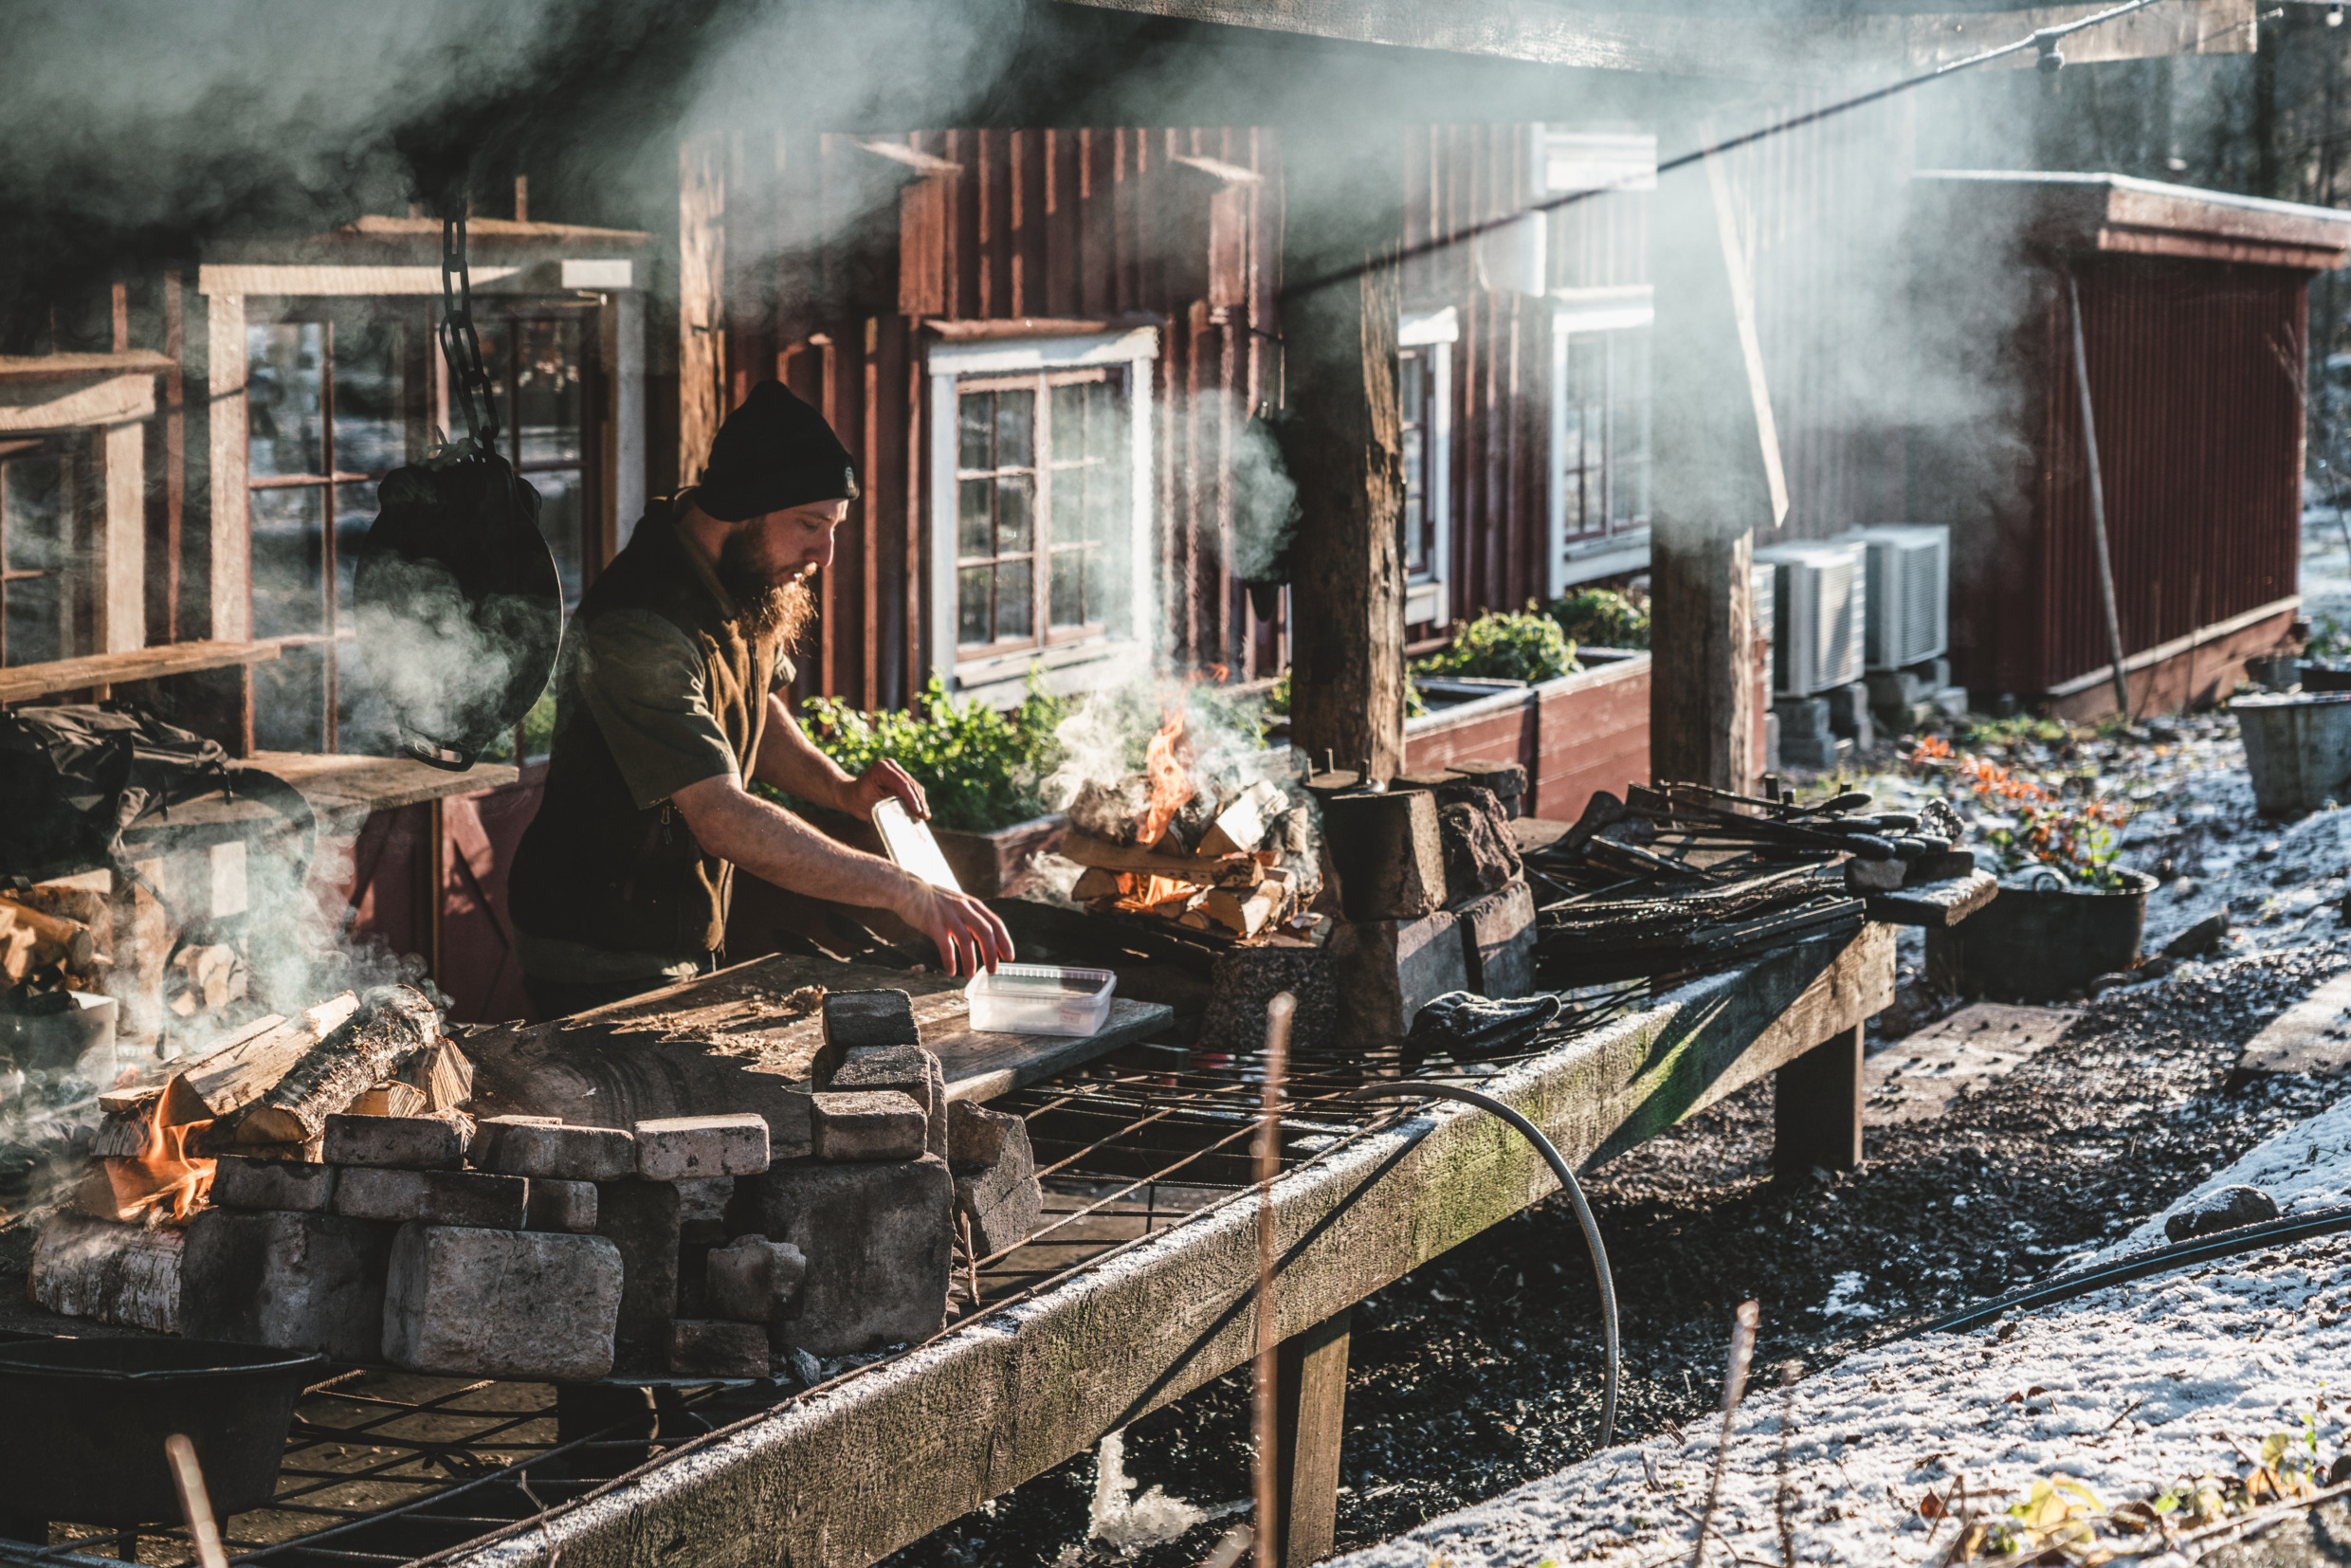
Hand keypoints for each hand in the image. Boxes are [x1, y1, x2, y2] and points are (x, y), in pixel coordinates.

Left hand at [841, 759, 928, 821]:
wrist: (851, 795)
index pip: (902, 784)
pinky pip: (912, 787)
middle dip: (919, 801)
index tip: (918, 812)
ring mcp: (896, 769)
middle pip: (910, 784)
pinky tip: (922, 809)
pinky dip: (917, 798)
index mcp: (881, 769)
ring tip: (926, 815)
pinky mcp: (899, 775)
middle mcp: (890, 765)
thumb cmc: (858, 801)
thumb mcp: (871, 806)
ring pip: (913, 785)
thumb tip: (908, 816)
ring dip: (920, 800)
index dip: (912, 798)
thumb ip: (889, 807)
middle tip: (925, 816)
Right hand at [898, 879, 1014, 976]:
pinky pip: (945, 945)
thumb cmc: (934, 901)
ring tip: (970, 974)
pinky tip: (952, 971)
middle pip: (985, 932)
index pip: (995, 923)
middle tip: (993, 970)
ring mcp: (948, 915)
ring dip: (971, 960)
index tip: (1009, 957)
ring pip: (966, 940)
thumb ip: (971, 916)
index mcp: (972, 904)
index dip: (1004, 941)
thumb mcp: (958, 903)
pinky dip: (950, 960)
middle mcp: (963, 908)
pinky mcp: (932, 923)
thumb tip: (986, 937)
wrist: (907, 889)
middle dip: (991, 953)